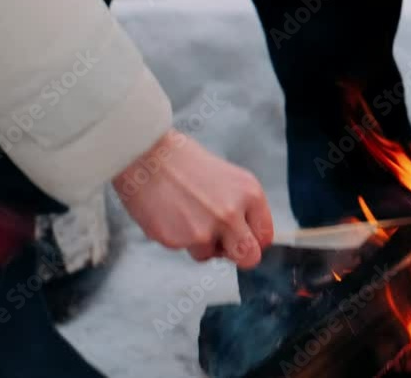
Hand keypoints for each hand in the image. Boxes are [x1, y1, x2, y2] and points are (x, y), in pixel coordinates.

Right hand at [112, 129, 273, 268]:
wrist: (146, 154)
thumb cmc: (185, 163)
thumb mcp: (227, 177)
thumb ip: (242, 207)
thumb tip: (248, 238)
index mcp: (249, 193)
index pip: (265, 236)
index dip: (251, 238)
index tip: (240, 235)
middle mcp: (231, 214)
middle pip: (249, 258)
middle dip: (235, 254)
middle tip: (220, 242)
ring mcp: (204, 229)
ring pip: (210, 255)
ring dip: (199, 242)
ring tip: (184, 212)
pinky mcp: (177, 240)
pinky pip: (183, 249)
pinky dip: (177, 236)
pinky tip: (169, 213)